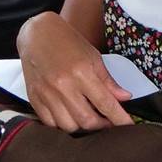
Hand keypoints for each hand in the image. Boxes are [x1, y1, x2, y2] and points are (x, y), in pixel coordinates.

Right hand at [17, 12, 133, 132]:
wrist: (37, 34)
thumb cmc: (68, 42)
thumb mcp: (93, 57)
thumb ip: (108, 81)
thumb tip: (125, 98)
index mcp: (81, 73)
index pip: (105, 103)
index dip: (119, 118)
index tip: (128, 126)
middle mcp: (62, 86)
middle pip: (86, 120)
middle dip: (102, 126)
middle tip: (109, 122)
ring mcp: (46, 94)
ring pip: (68, 126)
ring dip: (82, 128)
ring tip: (90, 118)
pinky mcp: (34, 98)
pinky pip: (49, 123)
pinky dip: (62, 125)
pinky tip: (70, 116)